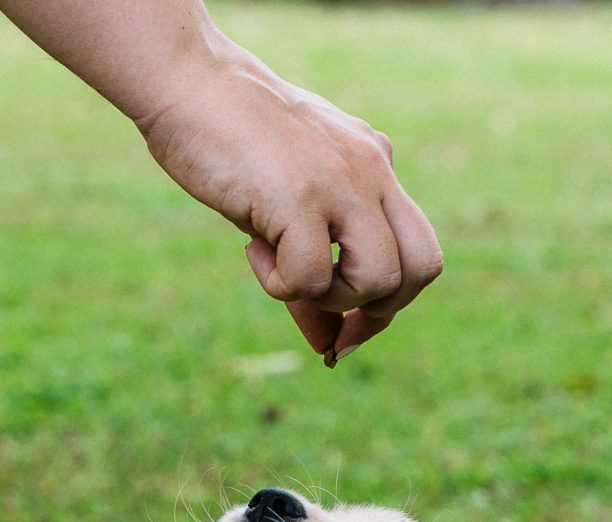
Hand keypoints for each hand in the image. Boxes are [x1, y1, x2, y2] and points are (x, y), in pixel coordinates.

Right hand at [136, 44, 441, 364]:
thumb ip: (315, 269)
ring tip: (282, 267)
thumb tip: (328, 348)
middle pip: (422, 268)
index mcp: (375, 167)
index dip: (389, 305)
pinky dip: (280, 283)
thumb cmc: (227, 142)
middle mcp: (372, 172)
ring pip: (378, 279)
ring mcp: (342, 183)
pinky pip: (313, 277)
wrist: (189, 82)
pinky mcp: (302, 196)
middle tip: (329, 320)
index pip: (418, 251)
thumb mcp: (284, 209)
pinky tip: (253, 247)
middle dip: (379, 311)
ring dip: (328, 298)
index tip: (346, 331)